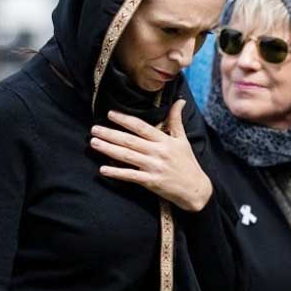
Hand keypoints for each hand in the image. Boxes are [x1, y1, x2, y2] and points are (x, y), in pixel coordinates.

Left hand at [89, 99, 212, 211]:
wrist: (196, 190)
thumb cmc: (187, 163)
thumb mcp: (183, 140)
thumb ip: (176, 120)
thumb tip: (180, 101)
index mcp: (165, 140)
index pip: (141, 127)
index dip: (125, 120)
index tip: (110, 114)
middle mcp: (158, 152)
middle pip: (130, 141)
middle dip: (110, 134)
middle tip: (94, 129)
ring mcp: (154, 167)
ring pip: (127, 156)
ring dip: (108, 149)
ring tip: (93, 143)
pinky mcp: (152, 182)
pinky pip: (131, 176)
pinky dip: (117, 172)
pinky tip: (103, 169)